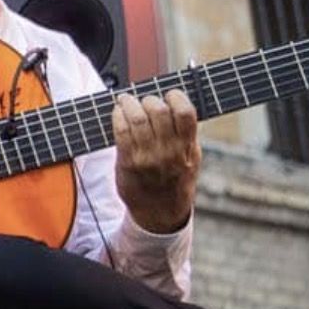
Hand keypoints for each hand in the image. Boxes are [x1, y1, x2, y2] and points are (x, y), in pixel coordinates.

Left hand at [113, 89, 199, 233]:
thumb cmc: (174, 182)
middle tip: (144, 100)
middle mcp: (169, 152)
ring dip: (128, 103)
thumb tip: (177, 105)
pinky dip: (117, 116)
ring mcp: (147, 158)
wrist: (160, 214)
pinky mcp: (127, 162)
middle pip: (158, 111)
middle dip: (149, 99)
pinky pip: (120, 131)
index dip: (176, 97)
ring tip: (126, 101)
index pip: (185, 113)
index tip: (170, 95)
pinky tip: (118, 113)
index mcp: (187, 149)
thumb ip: (186, 135)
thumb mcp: (191, 160)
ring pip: (136, 118)